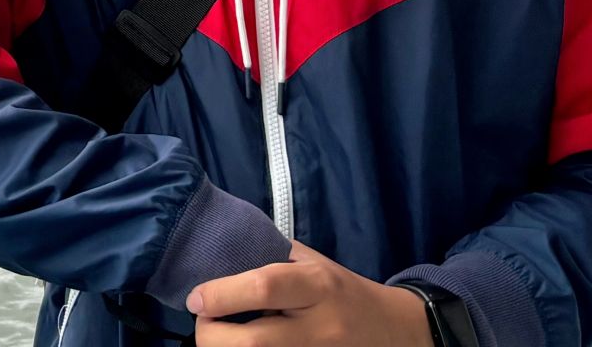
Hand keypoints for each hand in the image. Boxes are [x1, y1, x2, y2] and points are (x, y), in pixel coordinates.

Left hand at [185, 241, 432, 345]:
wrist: (396, 331)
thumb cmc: (343, 290)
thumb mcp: (314, 263)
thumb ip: (270, 257)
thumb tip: (216, 252)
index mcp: (318, 284)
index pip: (264, 287)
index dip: (221, 294)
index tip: (195, 299)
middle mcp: (322, 326)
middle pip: (256, 343)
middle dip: (213, 338)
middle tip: (203, 326)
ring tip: (220, 340)